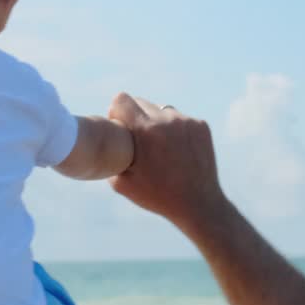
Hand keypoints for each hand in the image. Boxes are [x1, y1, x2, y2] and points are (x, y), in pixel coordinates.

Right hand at [106, 94, 228, 229]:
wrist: (198, 205)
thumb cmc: (157, 196)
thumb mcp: (120, 182)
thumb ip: (110, 157)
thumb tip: (103, 142)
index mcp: (146, 130)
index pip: (121, 99)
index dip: (115, 111)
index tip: (118, 125)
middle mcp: (167, 120)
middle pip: (141, 102)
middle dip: (134, 116)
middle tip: (136, 138)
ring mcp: (187, 121)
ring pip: (161, 109)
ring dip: (155, 121)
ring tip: (157, 146)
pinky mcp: (201, 125)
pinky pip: (180, 118)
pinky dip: (174, 129)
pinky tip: (176, 150)